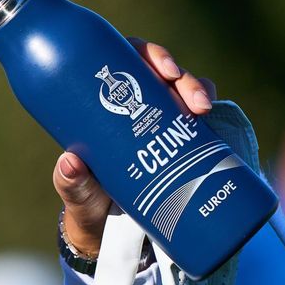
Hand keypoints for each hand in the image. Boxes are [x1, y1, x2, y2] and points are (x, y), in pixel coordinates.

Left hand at [54, 39, 215, 255]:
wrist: (107, 230)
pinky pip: (199, 119)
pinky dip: (212, 114)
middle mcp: (136, 104)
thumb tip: (70, 162)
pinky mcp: (179, 142)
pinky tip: (215, 120)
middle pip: (162, 72)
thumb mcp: (76, 191)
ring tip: (203, 111)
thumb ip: (70, 181)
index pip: (127, 60)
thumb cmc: (86, 200)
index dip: (149, 54)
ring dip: (200, 91)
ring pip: (184, 90)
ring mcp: (159, 121)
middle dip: (182, 77)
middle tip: (192, 101)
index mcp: (106, 103)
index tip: (164, 70)